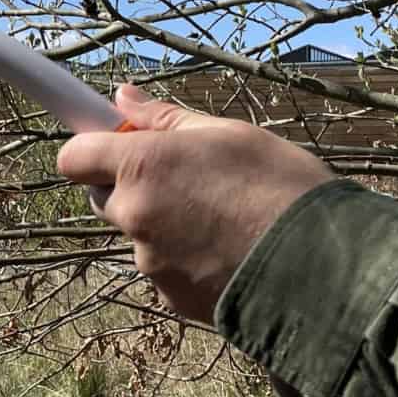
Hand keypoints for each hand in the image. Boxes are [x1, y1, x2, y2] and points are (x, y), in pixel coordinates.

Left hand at [57, 84, 334, 322]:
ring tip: (223, 220)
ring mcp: (149, 261)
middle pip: (106, 198)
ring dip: (164, 226)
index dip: (92, 149)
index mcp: (142, 165)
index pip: (73, 157)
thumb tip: (123, 98)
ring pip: (140, 236)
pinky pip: (164, 270)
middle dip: (133, 188)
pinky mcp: (169, 298)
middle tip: (186, 181)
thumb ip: (167, 118)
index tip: (117, 145)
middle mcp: (135, 215)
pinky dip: (184, 261)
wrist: (324, 268)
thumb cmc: (282, 188)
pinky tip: (228, 252)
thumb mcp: (230, 135)